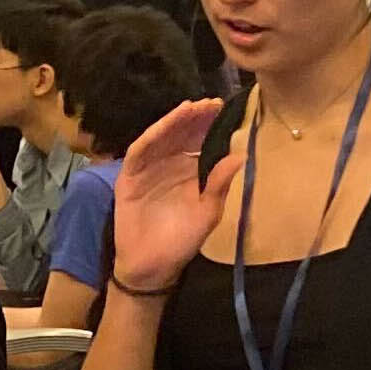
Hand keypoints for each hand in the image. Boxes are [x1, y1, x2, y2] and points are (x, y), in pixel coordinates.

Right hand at [108, 100, 240, 294]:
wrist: (152, 266)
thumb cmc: (181, 241)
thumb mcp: (207, 213)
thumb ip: (219, 185)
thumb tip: (241, 156)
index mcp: (190, 172)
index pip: (200, 142)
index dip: (210, 125)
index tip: (224, 110)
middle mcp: (169, 165)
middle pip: (181, 134)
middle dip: (195, 118)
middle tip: (211, 103)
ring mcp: (148, 169)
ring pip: (161, 138)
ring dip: (174, 122)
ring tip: (191, 108)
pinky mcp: (129, 177)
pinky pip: (140, 152)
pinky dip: (151, 137)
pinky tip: (164, 126)